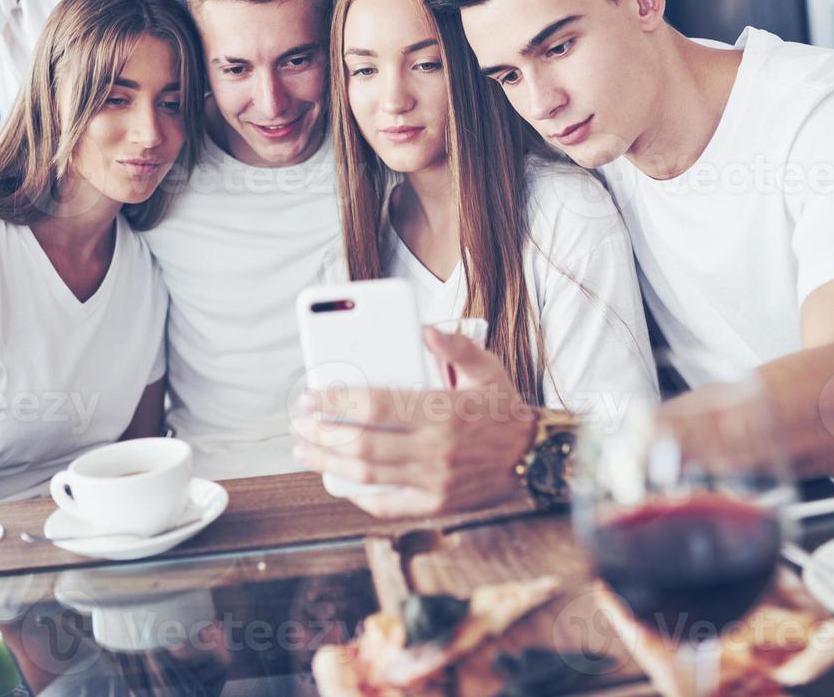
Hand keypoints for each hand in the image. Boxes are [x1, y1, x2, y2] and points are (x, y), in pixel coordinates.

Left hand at [291, 327, 537, 518]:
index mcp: (443, 412)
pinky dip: (358, 494)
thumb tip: (425, 330)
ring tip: (303, 449)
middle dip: (322, 433)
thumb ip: (456, 347)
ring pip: (367, 475)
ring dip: (327, 463)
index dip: (336, 401)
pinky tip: (337, 479)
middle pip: (362, 444)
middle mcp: (435, 450)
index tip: (311, 395)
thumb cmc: (502, 408)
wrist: (534, 456)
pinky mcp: (436, 503)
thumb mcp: (487, 368)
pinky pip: (387, 504)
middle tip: (299, 422)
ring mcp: (434, 481)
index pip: (375, 406)